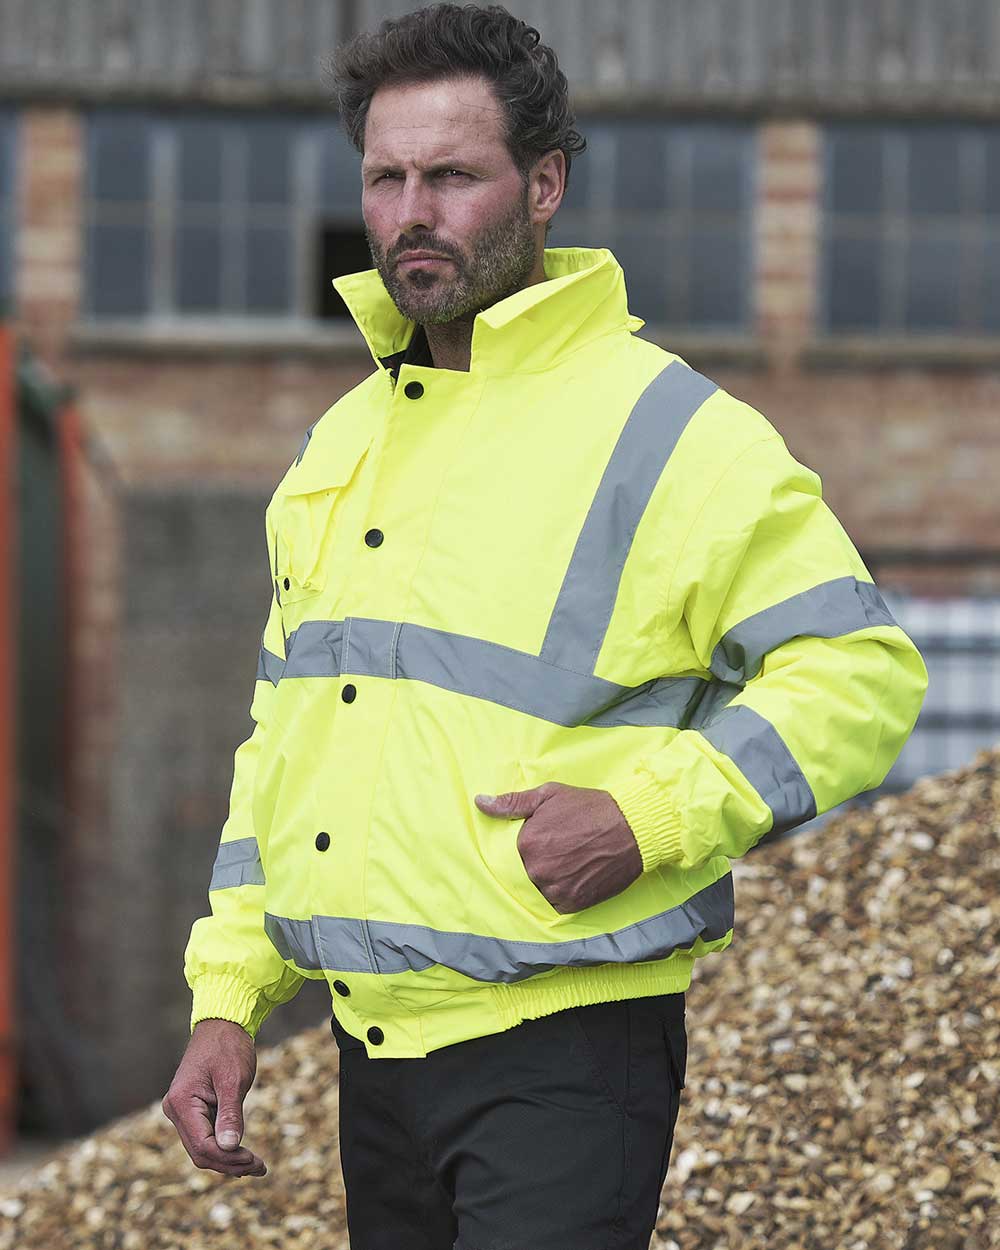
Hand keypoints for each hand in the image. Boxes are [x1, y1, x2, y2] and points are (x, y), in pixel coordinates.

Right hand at [161, 1018, 266, 1176]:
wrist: (222, 1024)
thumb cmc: (228, 1047)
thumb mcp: (233, 1080)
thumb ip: (230, 1114)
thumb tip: (229, 1147)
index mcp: (182, 1102)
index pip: (202, 1145)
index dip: (228, 1158)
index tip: (254, 1160)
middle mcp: (176, 1110)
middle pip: (200, 1152)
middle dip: (229, 1163)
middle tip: (259, 1168)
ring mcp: (182, 1111)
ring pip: (202, 1148)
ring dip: (227, 1159)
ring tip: (256, 1166)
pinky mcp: (192, 1110)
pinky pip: (205, 1136)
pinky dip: (223, 1147)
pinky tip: (242, 1155)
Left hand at [475, 782, 643, 913]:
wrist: (633, 828)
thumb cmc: (590, 808)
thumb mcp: (549, 795)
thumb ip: (512, 803)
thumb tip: (479, 803)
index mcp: (526, 843)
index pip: (511, 852)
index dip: (527, 845)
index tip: (543, 839)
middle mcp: (537, 870)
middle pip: (524, 872)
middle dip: (537, 862)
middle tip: (559, 850)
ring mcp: (555, 890)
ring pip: (538, 889)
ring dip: (548, 879)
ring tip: (569, 863)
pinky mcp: (573, 904)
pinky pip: (555, 904)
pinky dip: (561, 893)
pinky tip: (575, 876)